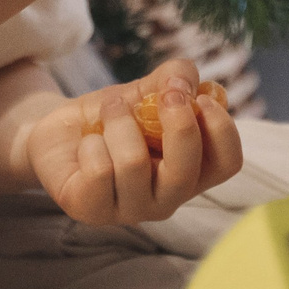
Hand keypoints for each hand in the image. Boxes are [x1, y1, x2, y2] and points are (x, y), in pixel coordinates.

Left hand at [27, 58, 245, 224]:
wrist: (60, 132)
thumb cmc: (113, 117)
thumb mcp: (148, 91)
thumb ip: (175, 79)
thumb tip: (184, 81)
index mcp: (191, 172)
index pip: (228, 164)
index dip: (221, 129)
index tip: (199, 98)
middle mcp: (167, 198)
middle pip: (186, 171)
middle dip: (177, 123)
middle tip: (163, 94)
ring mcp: (130, 210)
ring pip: (133, 163)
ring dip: (119, 120)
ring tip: (109, 111)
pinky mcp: (91, 210)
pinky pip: (98, 170)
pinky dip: (91, 141)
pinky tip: (87, 144)